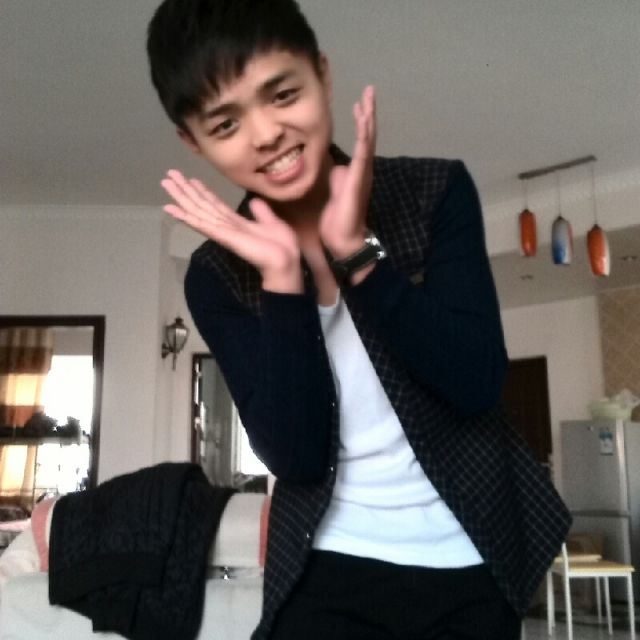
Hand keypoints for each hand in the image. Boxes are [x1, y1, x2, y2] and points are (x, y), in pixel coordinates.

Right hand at [161, 171, 302, 292]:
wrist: (285, 261)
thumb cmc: (281, 246)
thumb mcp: (272, 222)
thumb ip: (261, 212)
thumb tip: (254, 201)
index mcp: (237, 223)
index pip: (215, 204)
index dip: (203, 191)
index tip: (191, 179)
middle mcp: (225, 226)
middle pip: (201, 205)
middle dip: (185, 191)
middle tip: (168, 176)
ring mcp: (222, 231)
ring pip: (197, 211)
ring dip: (180, 198)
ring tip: (165, 184)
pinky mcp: (223, 236)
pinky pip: (201, 224)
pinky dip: (185, 217)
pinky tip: (172, 209)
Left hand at [319, 85, 375, 258]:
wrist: (343, 238)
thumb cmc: (337, 218)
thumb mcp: (334, 190)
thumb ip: (336, 175)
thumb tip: (335, 165)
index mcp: (356, 171)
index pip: (360, 140)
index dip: (360, 121)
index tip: (358, 103)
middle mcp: (363, 168)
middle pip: (368, 134)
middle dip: (368, 112)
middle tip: (369, 91)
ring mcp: (363, 172)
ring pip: (367, 139)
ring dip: (368, 117)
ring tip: (368, 97)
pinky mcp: (359, 178)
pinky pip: (362, 152)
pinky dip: (364, 134)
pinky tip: (364, 118)